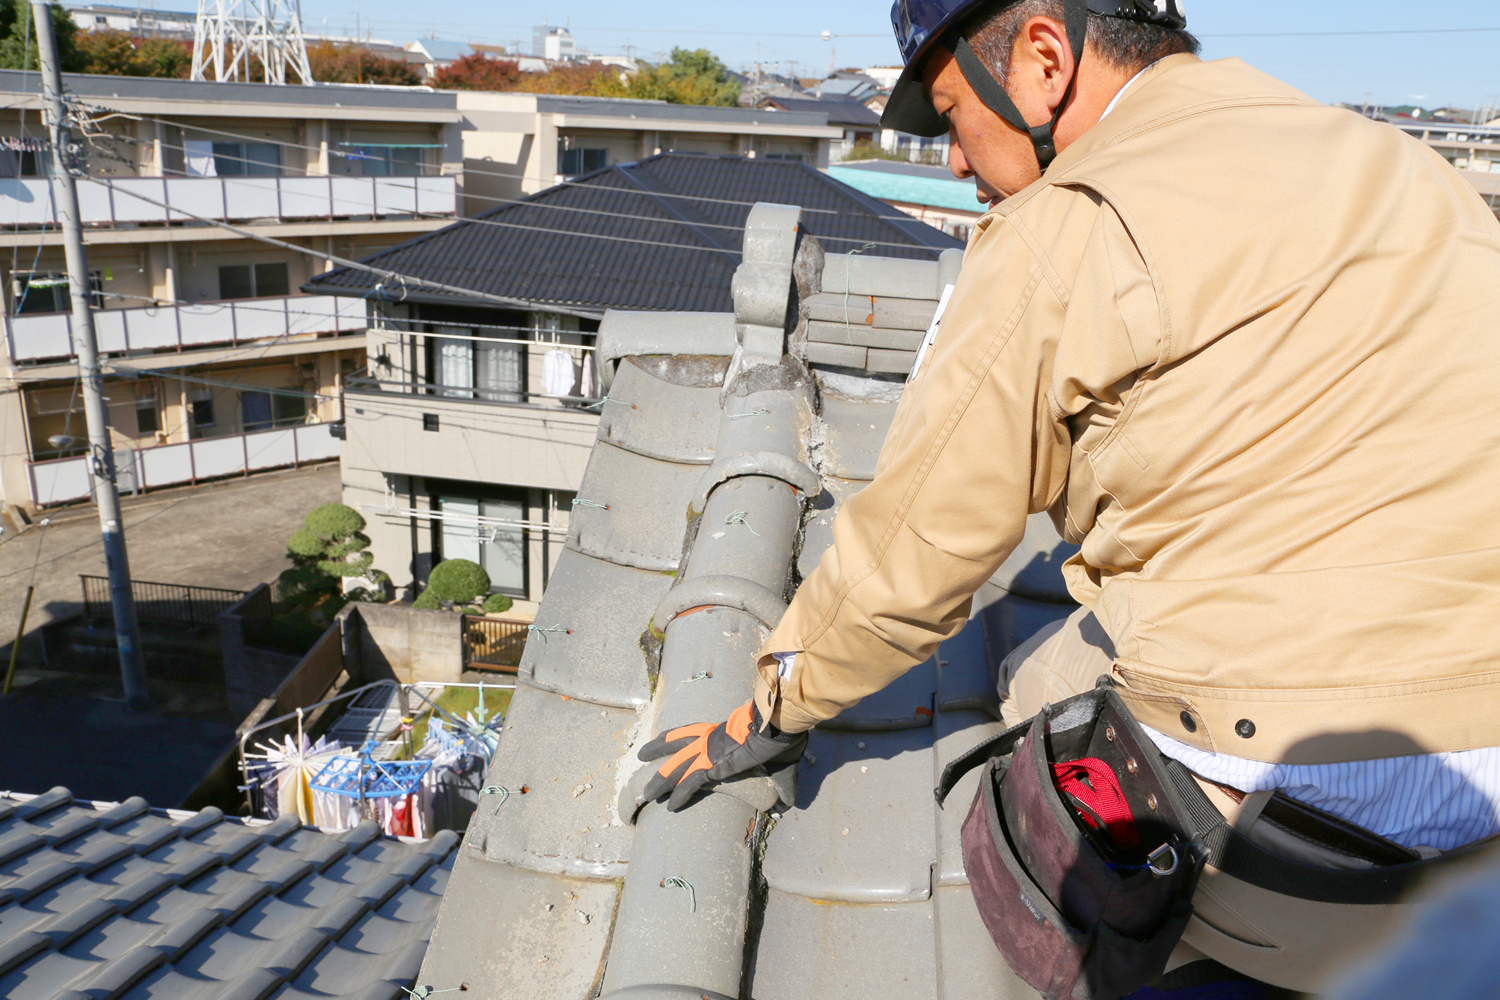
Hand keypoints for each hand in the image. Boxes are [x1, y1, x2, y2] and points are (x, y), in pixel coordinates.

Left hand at [638, 700, 807, 811]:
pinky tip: (670, 806)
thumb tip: (786, 807)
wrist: (779, 729)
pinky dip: (680, 795)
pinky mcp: (712, 765)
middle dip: (657, 749)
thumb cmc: (782, 743)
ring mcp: (708, 750)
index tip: (670, 746)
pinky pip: (691, 782)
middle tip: (641, 754)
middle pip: (676, 743)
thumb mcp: (780, 769)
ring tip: (645, 793)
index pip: (696, 735)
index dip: (681, 741)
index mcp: (723, 733)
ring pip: (677, 766)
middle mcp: (711, 739)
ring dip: (660, 780)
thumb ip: (780, 790)